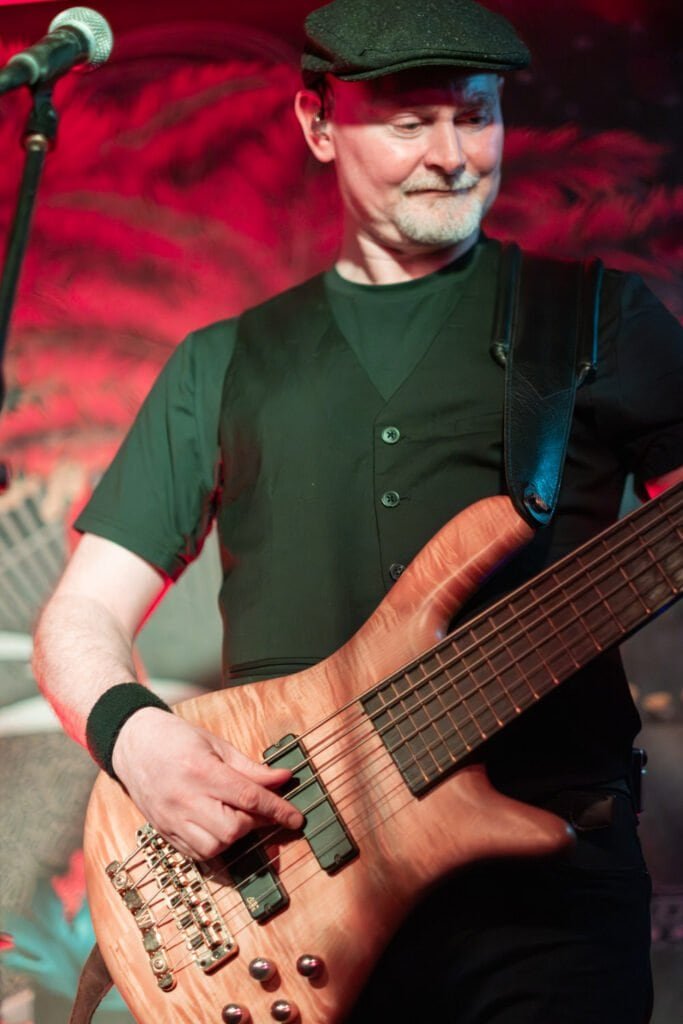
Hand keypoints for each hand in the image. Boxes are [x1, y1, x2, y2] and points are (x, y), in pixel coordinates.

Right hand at [111, 707, 303, 859]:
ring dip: (234, 838)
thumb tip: (284, 779)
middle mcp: (185, 799)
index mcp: (201, 771)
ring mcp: (171, 819)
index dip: (278, 810)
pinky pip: (195, 854)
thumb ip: (250, 768)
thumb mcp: (216, 744)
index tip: (297, 819)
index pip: (249, 798)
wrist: (132, 743)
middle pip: (232, 829)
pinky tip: (220, 831)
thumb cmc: (176, 738)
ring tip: (237, 819)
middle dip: (255, 824)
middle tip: (263, 812)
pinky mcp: (163, 831)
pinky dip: (214, 848)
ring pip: (214, 848)